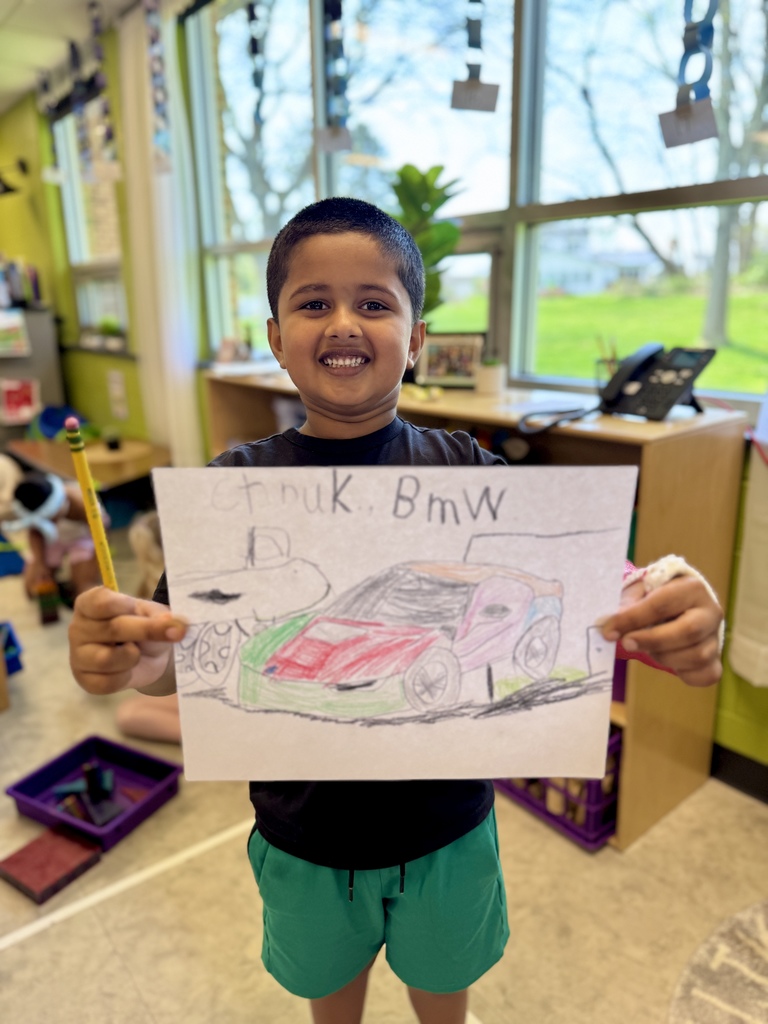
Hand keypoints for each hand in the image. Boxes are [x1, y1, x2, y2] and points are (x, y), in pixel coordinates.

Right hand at [69, 586, 186, 695]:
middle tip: (176, 632)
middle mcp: (78, 628)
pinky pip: (108, 682)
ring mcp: (78, 656)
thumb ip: (161, 617)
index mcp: (89, 604)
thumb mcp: (155, 614)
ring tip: (136, 652)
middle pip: (113, 629)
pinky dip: (126, 676)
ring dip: (132, 656)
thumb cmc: (146, 625)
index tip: (137, 608)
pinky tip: (128, 669)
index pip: (101, 602)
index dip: (125, 605)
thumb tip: (172, 624)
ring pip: (107, 659)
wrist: (149, 654)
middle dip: (147, 631)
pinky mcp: (85, 680)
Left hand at [600, 575, 722, 686]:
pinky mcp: (716, 659)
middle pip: (689, 631)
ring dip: (664, 657)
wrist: (678, 606)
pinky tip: (670, 662)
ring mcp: (716, 637)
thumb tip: (611, 624)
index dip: (633, 619)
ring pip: (697, 656)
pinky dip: (685, 674)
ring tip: (648, 649)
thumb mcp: (640, 590)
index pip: (662, 604)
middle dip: (652, 640)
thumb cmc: (656, 596)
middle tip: (626, 643)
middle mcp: (711, 612)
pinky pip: (706, 675)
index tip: (609, 630)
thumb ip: (627, 604)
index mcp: (692, 588)